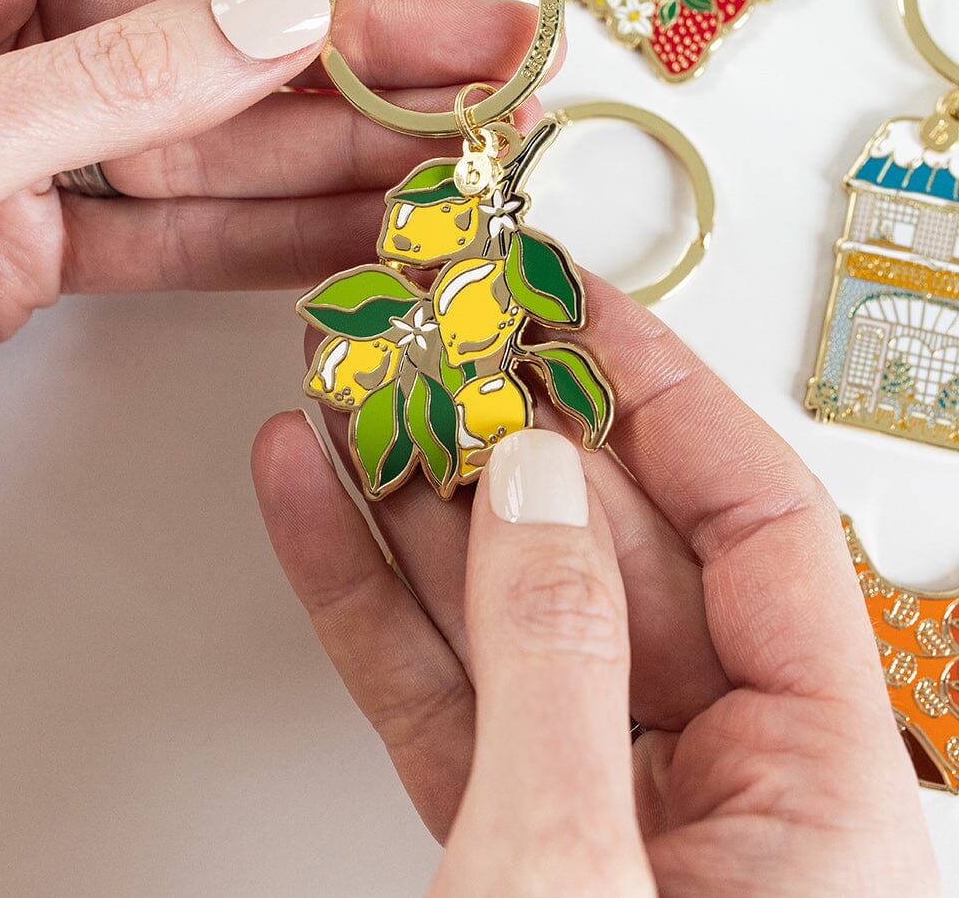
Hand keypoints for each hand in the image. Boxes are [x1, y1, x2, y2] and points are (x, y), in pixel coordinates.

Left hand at [0, 0, 540, 378]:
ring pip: (218, 136)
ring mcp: (30, 144)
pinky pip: (178, 234)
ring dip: (353, 145)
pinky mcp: (36, 248)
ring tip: (472, 142)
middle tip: (500, 50)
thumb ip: (112, 78)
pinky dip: (276, 240)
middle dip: (372, 39)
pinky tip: (377, 227)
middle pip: (219, 18)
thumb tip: (281, 18)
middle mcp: (6, 35)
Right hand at [253, 275, 938, 894]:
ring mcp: (603, 808)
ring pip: (506, 612)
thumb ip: (559, 655)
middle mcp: (729, 781)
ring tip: (347, 392)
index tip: (579, 304)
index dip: (663, 393)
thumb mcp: (581, 871)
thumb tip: (534, 475)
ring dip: (417, 499)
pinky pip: (437, 696)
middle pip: (611, 551)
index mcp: (830, 786)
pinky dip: (369, 601)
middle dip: (508, 435)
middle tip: (435, 337)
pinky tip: (314, 509)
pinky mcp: (501, 846)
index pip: (757, 522)